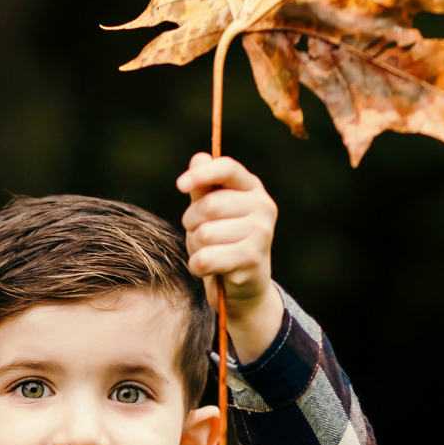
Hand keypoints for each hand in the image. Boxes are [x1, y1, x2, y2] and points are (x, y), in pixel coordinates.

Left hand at [177, 153, 283, 361]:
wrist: (246, 286)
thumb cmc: (225, 241)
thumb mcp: (213, 211)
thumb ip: (204, 186)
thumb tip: (198, 158)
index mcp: (253, 188)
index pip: (228, 168)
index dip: (202, 174)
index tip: (180, 185)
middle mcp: (263, 208)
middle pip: (209, 206)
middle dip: (191, 222)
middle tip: (198, 232)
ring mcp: (261, 235)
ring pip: (204, 235)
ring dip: (195, 246)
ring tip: (208, 251)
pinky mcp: (251, 261)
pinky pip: (205, 259)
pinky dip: (197, 266)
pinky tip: (208, 268)